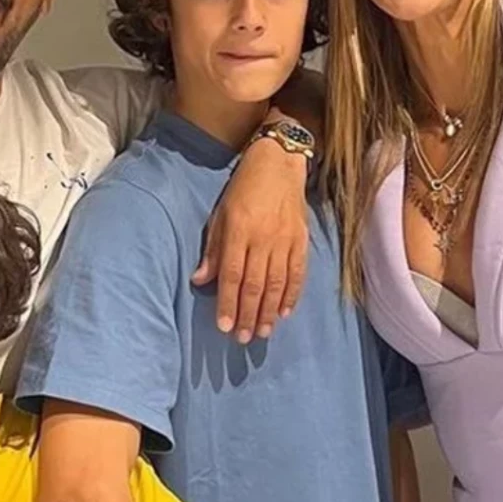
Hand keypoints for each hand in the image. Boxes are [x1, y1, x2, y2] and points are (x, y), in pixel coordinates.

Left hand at [192, 123, 309, 343]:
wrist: (279, 163)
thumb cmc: (243, 188)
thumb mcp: (220, 213)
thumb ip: (213, 248)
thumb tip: (200, 280)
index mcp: (238, 230)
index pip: (231, 274)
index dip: (227, 303)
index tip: (223, 326)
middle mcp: (262, 237)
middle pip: (255, 284)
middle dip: (247, 314)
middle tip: (242, 338)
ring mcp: (285, 240)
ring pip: (277, 283)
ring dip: (269, 311)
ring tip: (262, 332)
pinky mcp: (302, 239)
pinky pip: (298, 272)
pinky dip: (292, 294)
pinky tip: (285, 312)